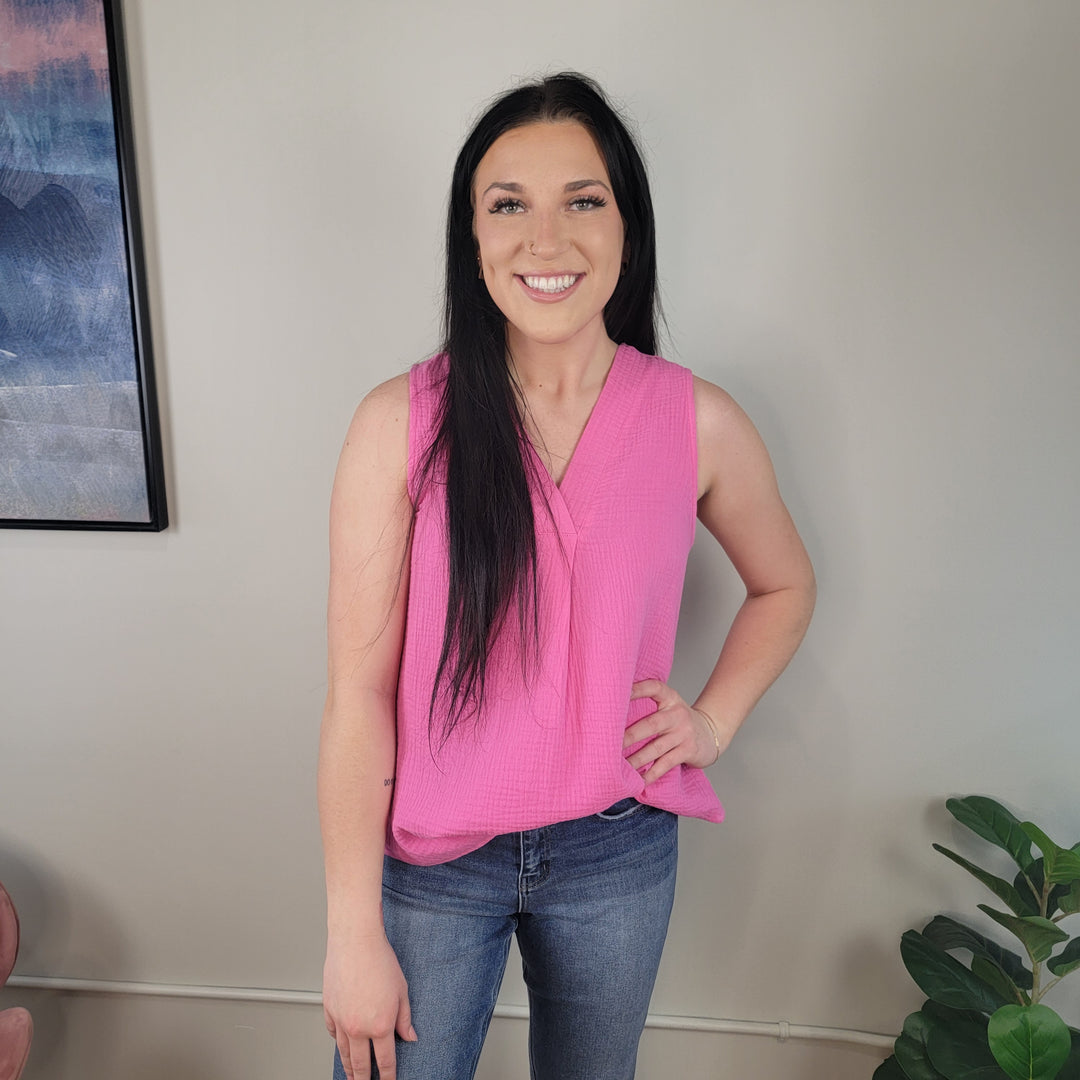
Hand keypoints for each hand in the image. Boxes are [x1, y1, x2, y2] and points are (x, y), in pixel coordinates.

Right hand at [323, 932, 416, 1079]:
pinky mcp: (329, 1010)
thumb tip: (410, 1036)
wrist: (355, 942)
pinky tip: (341, 1046)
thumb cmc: (380, 961)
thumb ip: (405, 1018)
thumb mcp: (402, 991)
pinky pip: (332, 1034)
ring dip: (349, 1068)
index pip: (385, 1061)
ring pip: (344, 1053)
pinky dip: (337, 1043)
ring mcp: (341, 1021)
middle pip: (361, 1065)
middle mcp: (358, 1028)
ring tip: (352, 1076)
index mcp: (380, 1026)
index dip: (388, 1076)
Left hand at [623, 679, 730, 783]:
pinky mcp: (688, 750)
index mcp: (670, 698)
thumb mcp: (669, 705)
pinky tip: (639, 780)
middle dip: (629, 736)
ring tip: (620, 767)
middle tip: (609, 746)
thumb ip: (649, 704)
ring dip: (636, 759)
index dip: (637, 689)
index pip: (654, 687)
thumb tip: (613, 711)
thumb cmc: (679, 720)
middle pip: (650, 724)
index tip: (620, 693)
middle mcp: (677, 713)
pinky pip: (666, 764)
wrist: (711, 732)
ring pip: (656, 748)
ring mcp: (684, 733)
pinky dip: (651, 773)